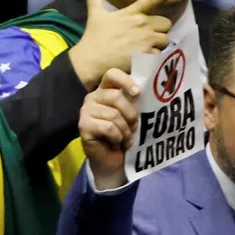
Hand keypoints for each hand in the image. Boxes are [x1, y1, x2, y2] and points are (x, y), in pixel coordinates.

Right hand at [66, 0, 180, 89]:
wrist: (91, 61)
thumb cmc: (94, 37)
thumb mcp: (95, 14)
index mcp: (132, 13)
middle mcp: (142, 23)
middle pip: (166, 23)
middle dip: (159, 30)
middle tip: (145, 37)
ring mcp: (146, 39)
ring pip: (166, 39)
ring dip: (158, 44)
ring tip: (142, 48)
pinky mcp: (148, 54)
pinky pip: (161, 54)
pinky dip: (154, 58)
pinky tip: (142, 59)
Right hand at [79, 67, 141, 191]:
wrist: (113, 160)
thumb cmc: (125, 135)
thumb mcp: (132, 116)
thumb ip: (135, 102)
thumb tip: (151, 91)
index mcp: (106, 91)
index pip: (112, 74)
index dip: (125, 81)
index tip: (138, 93)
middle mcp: (93, 97)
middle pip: (116, 96)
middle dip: (131, 114)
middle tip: (134, 127)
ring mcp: (85, 111)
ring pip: (113, 115)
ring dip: (125, 130)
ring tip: (125, 138)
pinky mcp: (83, 125)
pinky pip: (108, 127)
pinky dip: (117, 138)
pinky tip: (116, 143)